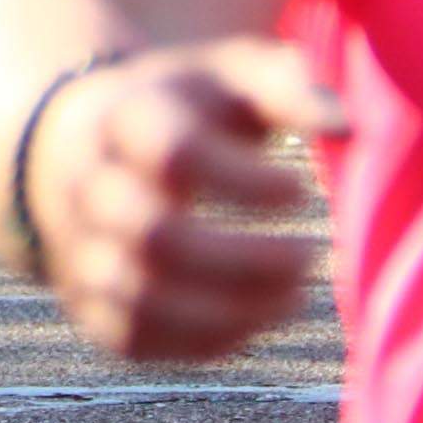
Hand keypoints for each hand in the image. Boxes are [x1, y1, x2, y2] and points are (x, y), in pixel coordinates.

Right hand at [26, 38, 339, 361]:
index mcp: (124, 118)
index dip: (245, 182)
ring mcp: (78, 247)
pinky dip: (202, 342)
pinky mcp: (84, 300)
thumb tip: (344, 127)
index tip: (301, 191)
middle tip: (309, 258)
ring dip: (230, 310)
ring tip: (294, 297)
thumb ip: (287, 89)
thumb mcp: (228, 80)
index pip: (173, 155)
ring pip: (140, 297)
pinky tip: (253, 318)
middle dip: (245, 260)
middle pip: (154, 236)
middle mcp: (86, 185)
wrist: (78, 145)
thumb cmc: (183, 111)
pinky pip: (132, 338)